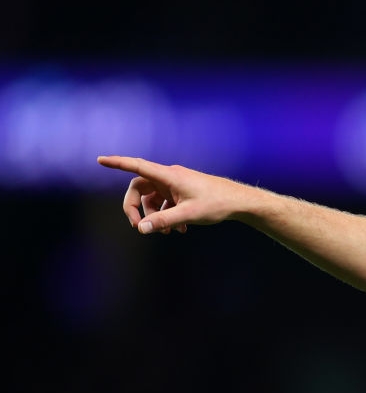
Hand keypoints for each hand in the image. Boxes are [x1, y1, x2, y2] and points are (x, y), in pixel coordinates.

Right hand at [98, 156, 239, 234]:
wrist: (240, 202)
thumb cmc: (217, 204)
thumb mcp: (188, 214)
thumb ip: (164, 221)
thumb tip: (142, 229)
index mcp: (169, 175)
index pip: (137, 166)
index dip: (118, 163)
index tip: (100, 160)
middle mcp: (170, 177)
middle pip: (140, 188)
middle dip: (136, 207)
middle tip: (138, 227)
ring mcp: (177, 184)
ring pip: (154, 198)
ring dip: (155, 215)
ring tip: (167, 232)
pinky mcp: (184, 192)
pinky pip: (166, 202)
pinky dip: (167, 215)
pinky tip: (179, 230)